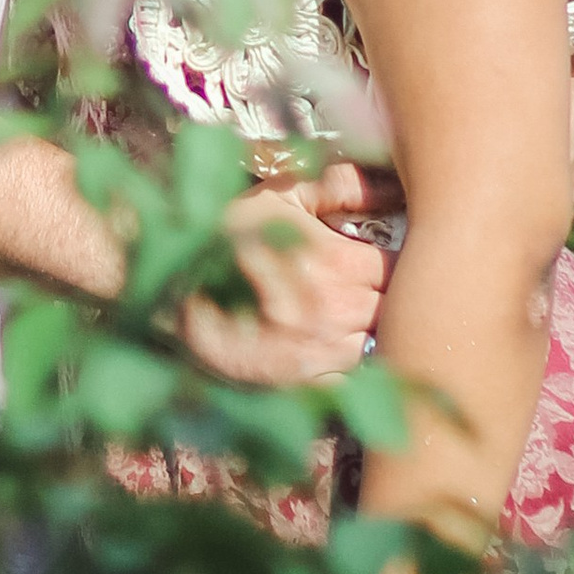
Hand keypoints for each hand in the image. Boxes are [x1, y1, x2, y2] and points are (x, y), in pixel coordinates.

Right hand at [180, 173, 388, 385]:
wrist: (172, 298)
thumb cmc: (228, 239)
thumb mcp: (280, 197)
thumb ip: (341, 185)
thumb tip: (396, 186)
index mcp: (337, 265)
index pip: (399, 266)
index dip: (400, 259)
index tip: (389, 255)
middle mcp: (337, 314)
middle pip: (396, 308)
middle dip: (395, 294)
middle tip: (389, 284)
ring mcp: (324, 356)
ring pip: (383, 345)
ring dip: (380, 330)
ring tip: (365, 314)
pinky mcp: (309, 387)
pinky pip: (360, 380)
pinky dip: (363, 366)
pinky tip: (346, 347)